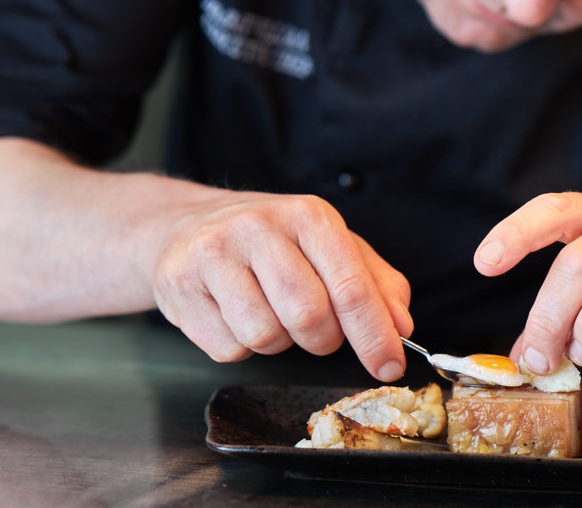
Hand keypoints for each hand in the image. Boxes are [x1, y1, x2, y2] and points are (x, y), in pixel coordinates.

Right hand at [151, 192, 412, 381]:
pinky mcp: (180, 283)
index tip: (390, 365)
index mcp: (308, 215)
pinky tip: (233, 313)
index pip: (351, 285)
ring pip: (266, 337)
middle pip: (309, 316)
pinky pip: (228, 348)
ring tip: (268, 310)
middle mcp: (260, 227)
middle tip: (317, 330)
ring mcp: (215, 252)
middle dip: (322, 340)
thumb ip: (374, 281)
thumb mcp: (329, 245)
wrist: (184, 225)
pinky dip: (240, 346)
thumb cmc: (269, 240)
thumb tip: (401, 324)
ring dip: (278, 341)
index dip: (374, 334)